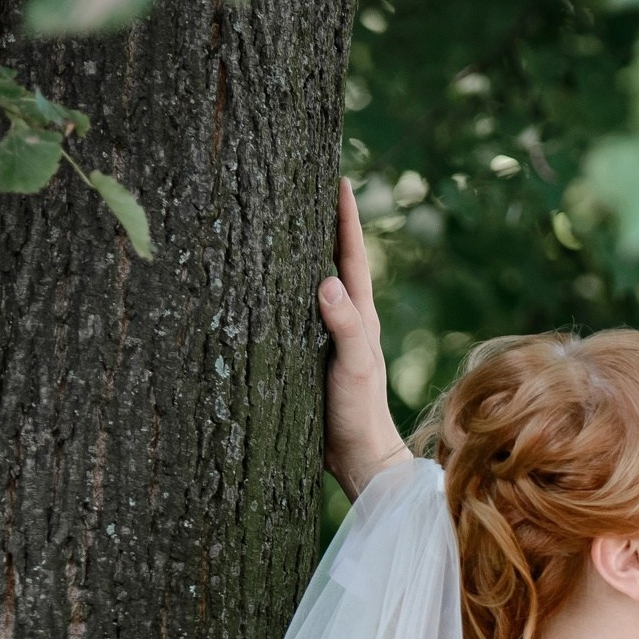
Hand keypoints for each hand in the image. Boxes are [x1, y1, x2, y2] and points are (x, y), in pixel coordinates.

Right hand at [319, 178, 410, 499]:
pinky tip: (277, 289)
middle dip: (327, 225)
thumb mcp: (353, 367)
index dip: (345, 218)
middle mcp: (349, 322)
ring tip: (292, 225)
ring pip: (319, 285)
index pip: (352, 256)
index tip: (340, 179)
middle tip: (313, 187)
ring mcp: (333, 339)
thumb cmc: (358, 414)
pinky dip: (293, 291)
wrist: (360, 460)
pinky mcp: (317, 358)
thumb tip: (327, 281)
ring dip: (310, 255)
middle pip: (337, 262)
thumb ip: (345, 326)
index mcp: (361, 316)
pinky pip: (303, 312)